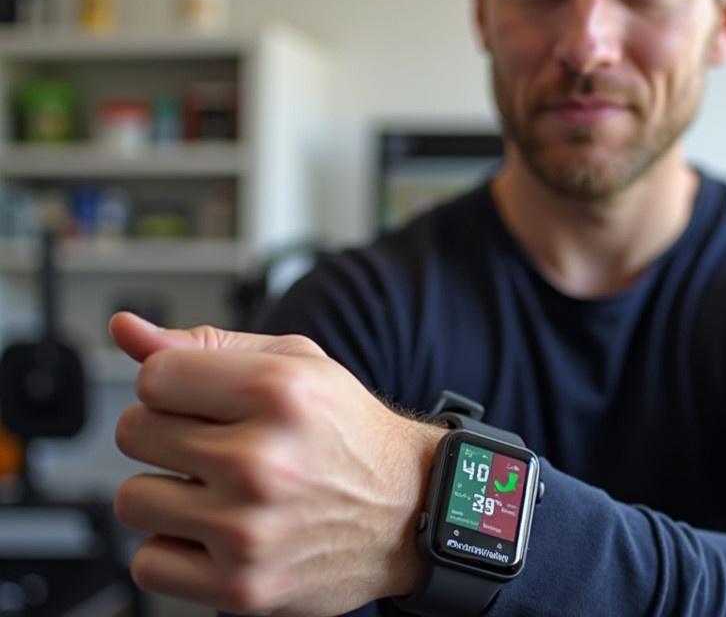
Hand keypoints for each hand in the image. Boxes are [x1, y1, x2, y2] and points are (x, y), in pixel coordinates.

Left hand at [109, 312, 443, 614]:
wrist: (408, 508)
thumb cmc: (348, 432)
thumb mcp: (296, 363)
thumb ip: (206, 344)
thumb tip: (126, 330)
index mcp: (278, 391)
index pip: (152, 377)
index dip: (173, 385)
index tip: (201, 398)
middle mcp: (262, 459)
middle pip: (133, 432)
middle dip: (166, 432)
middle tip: (215, 442)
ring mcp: (249, 528)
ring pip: (131, 499)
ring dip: (165, 492)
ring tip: (216, 488)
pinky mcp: (241, 586)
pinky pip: (149, 562)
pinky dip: (174, 548)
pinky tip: (217, 531)